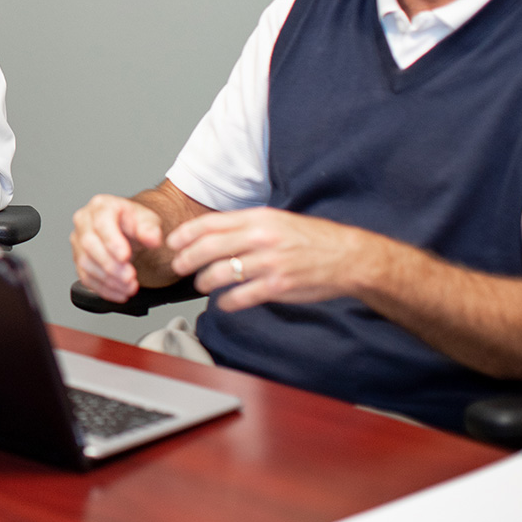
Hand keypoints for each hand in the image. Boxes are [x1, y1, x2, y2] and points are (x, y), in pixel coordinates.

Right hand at [70, 195, 166, 302]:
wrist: (126, 230)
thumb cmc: (133, 222)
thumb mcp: (147, 220)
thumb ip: (150, 228)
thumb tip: (152, 238)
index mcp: (101, 206)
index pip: (101, 222)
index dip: (112, 241)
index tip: (125, 257)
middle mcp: (84, 221)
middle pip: (90, 244)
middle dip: (110, 264)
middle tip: (129, 277)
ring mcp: (78, 241)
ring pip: (86, 263)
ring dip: (108, 280)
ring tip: (129, 287)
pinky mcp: (79, 259)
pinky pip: (85, 277)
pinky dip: (103, 289)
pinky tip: (119, 293)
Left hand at [167, 208, 384, 312]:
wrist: (348, 257)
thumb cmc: (311, 238)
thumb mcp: (277, 220)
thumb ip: (246, 225)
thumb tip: (213, 233)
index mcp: (258, 218)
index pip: (210, 223)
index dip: (186, 233)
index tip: (173, 242)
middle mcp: (261, 238)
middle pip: (208, 248)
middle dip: (186, 259)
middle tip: (178, 267)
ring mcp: (269, 263)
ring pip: (220, 273)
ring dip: (204, 281)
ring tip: (201, 285)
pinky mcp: (278, 287)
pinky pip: (241, 296)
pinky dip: (227, 302)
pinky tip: (224, 303)